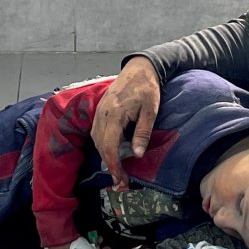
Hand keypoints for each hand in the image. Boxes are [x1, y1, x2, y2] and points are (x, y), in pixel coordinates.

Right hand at [91, 57, 161, 189]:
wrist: (140, 68)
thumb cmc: (147, 87)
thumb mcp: (151, 110)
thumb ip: (143, 132)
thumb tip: (137, 155)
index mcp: (114, 114)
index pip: (108, 146)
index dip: (113, 165)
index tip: (120, 178)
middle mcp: (102, 114)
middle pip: (100, 146)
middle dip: (110, 164)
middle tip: (122, 179)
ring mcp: (99, 112)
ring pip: (97, 140)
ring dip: (106, 155)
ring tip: (119, 168)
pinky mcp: (100, 111)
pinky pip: (97, 132)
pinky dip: (104, 145)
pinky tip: (114, 151)